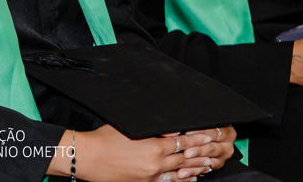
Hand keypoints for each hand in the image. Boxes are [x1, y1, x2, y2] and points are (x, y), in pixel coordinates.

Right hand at [47, 124, 233, 181]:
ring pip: (179, 174)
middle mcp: (155, 164)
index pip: (182, 142)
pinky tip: (188, 179)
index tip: (208, 135)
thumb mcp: (130, 126)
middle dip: (200, 155)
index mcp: (153, 146)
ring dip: (194, 170)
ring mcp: (150, 177)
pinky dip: (180, 181)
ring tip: (207, 166)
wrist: (88, 158)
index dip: (197, 138)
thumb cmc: (105, 138)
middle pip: (184, 159)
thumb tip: (172, 130)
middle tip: (214, 152)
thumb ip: (154, 128)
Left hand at [177, 126, 235, 178]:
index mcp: (228, 134)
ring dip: (193, 163)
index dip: (200, 132)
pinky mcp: (214, 167)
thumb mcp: (206, 123)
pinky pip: (203, 170)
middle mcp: (226, 148)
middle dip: (198, 151)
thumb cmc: (207, 127)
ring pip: (207, 161)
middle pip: (211, 149)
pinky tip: (183, 172)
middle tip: (187, 152)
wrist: (213, 138)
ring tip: (183, 163)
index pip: (214, 132)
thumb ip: (198, 124)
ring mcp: (221, 159)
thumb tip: (182, 127)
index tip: (187, 132)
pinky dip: (191, 171)